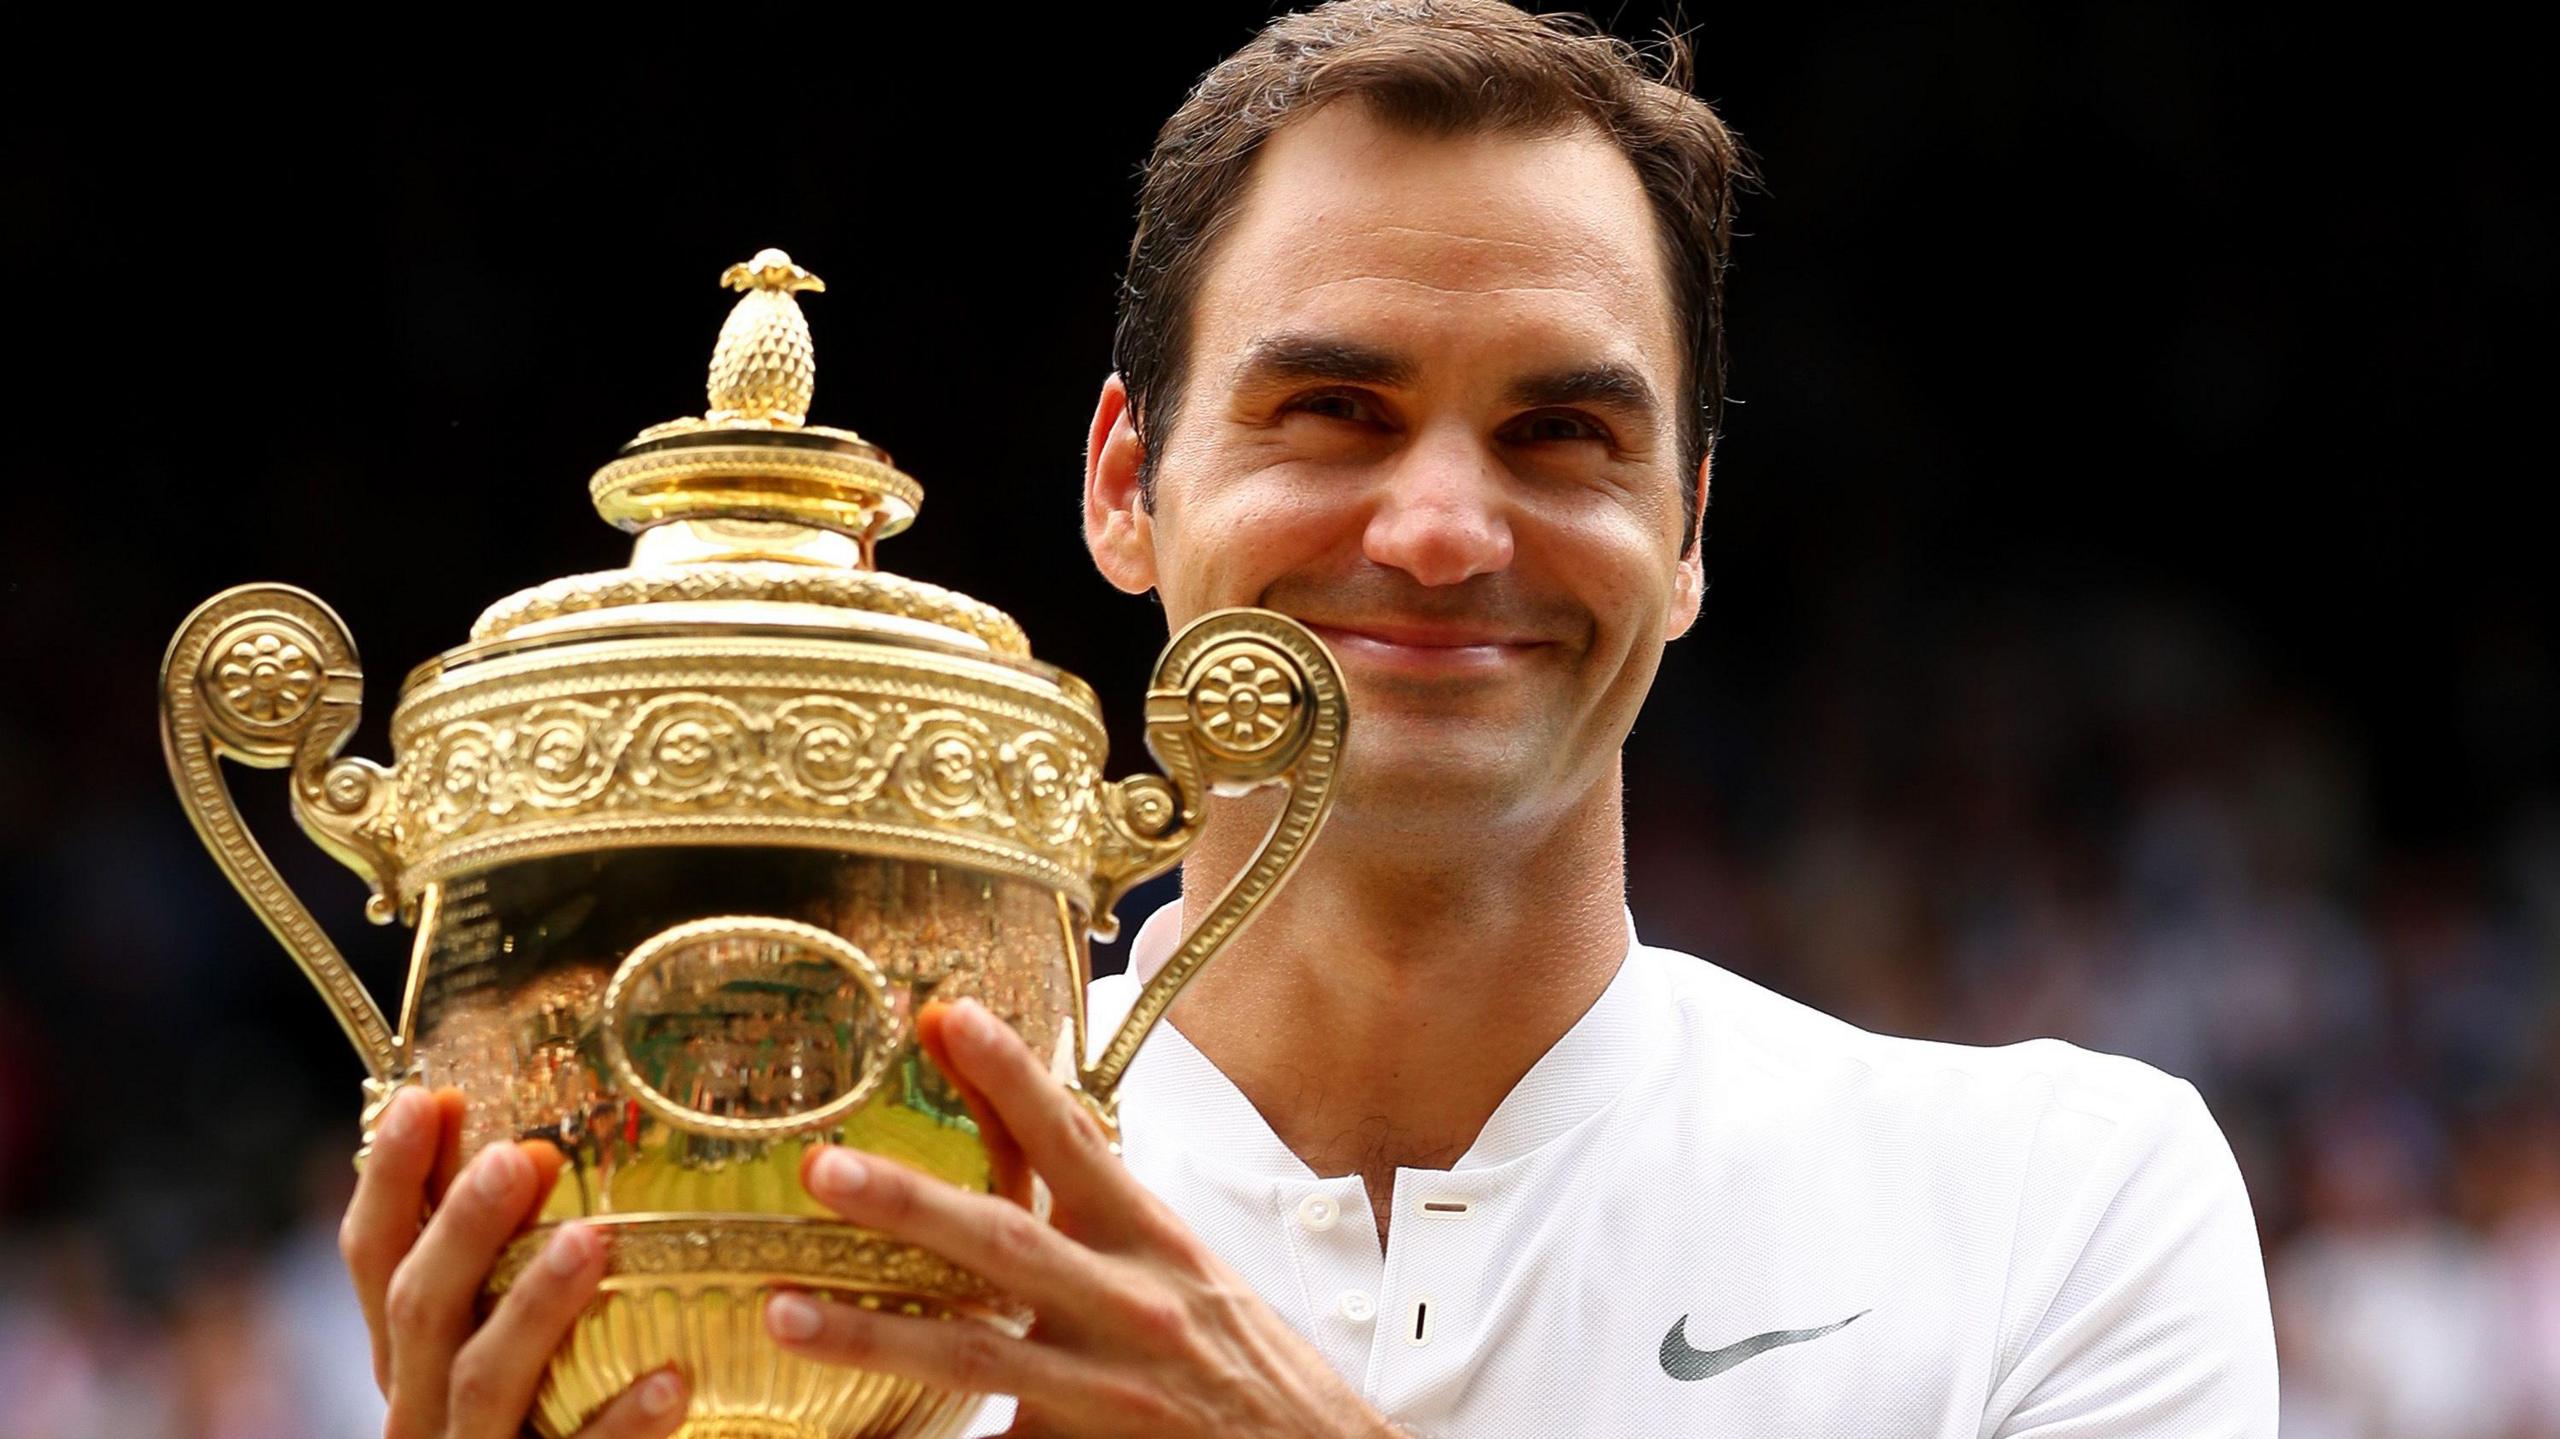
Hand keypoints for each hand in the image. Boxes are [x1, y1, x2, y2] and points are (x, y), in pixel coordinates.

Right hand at [339, 1084, 690, 1438]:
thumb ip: (493, 1258)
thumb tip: (527, 1143)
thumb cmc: (529, 1415)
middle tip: (518, 1154)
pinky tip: (669, 1381)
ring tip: (591, 1239)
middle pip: (421, 1313)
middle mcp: (420, 1406)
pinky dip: (618, 1425)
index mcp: (407, 1353)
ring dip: (533, 1307)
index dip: (389, 1181)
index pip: (374, 1258)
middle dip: (462, 1230)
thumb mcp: (489, 1334)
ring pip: (485, 1383)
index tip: (425, 1098)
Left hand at [761, 999, 1393, 1438]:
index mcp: (1152, 1243)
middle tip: (826, 1169)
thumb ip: (1101, 1225)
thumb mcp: (1182, 1271)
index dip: (1012, 1076)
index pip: (1074, 1142)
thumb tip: (1018, 1158)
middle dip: (912, 1203)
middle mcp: (1129, 1305)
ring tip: (787, 1311)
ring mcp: (1105, 1389)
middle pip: (1006, 1242)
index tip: (949, 1019)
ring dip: (874, 1333)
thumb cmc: (1244, 1364)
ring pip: (975, 1354)